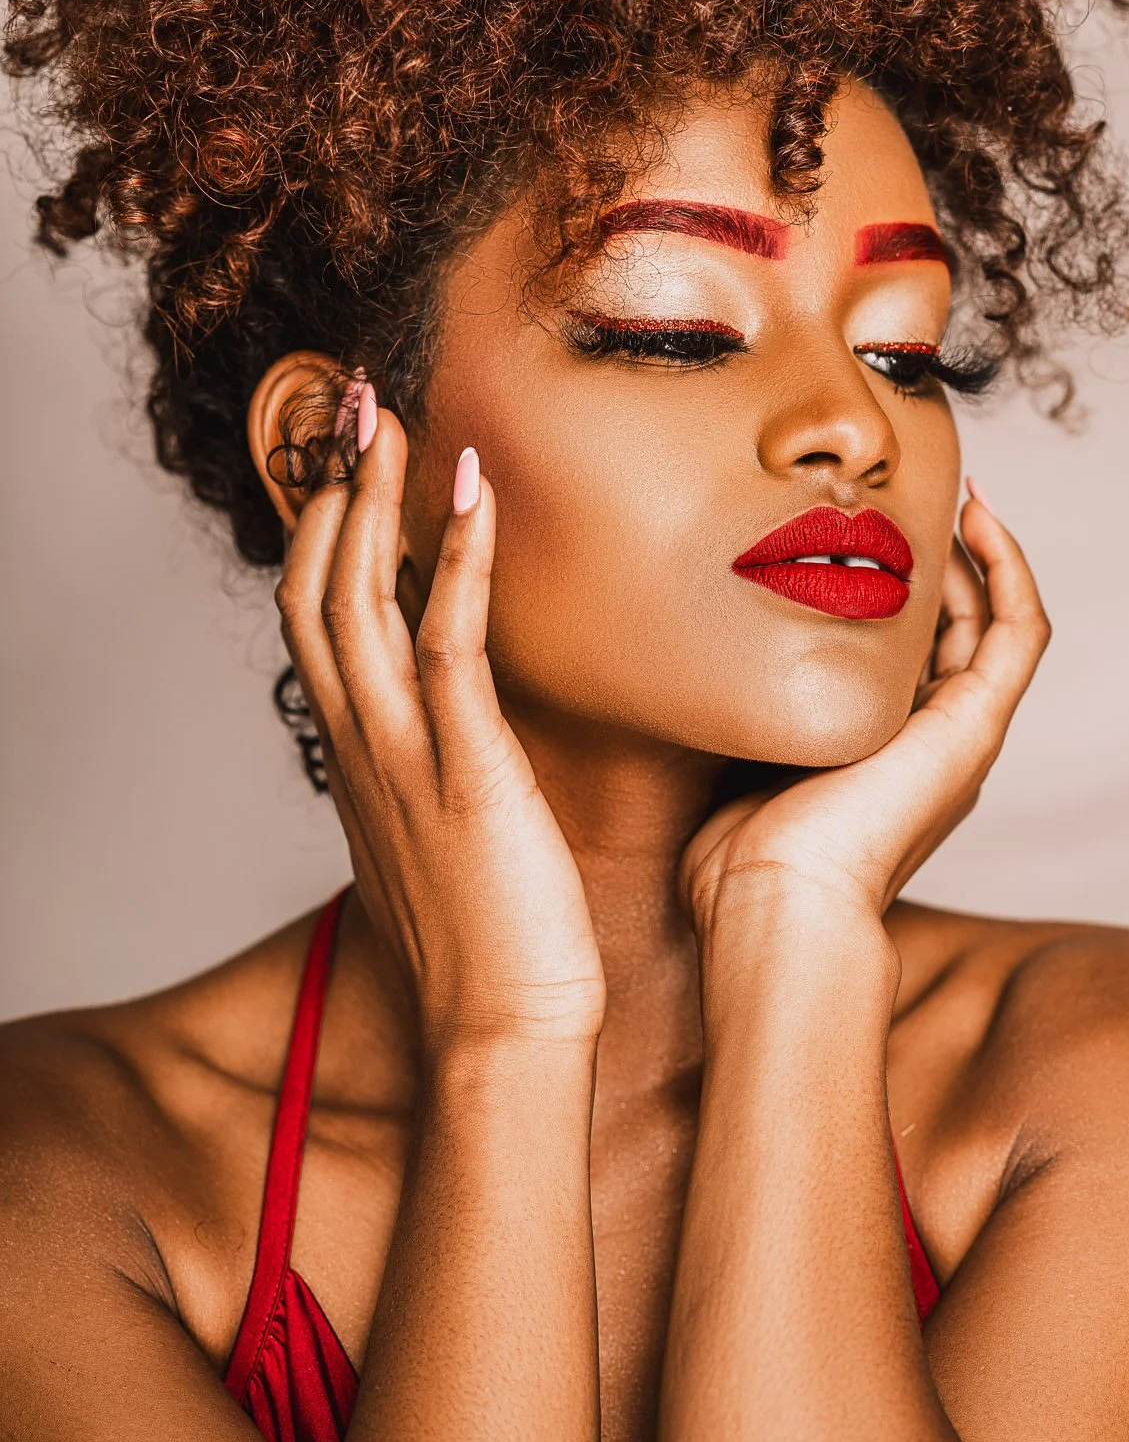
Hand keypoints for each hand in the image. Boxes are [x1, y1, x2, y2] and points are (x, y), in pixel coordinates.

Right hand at [275, 389, 605, 1048]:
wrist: (502, 1036)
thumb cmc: (490, 944)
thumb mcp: (441, 839)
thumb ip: (436, 773)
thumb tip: (463, 738)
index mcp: (357, 759)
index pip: (314, 621)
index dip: (322, 533)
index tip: (350, 461)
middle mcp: (361, 748)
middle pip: (313, 591)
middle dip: (329, 490)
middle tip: (355, 405)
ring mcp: (403, 759)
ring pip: (356, 602)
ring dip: (371, 502)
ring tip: (391, 421)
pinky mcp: (464, 772)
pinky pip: (447, 643)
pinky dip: (454, 559)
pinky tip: (473, 491)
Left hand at [679, 484, 1049, 938]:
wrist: (774, 902)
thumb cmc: (738, 857)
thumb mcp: (735, 755)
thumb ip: (735, 710)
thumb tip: (687, 655)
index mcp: (880, 751)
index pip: (906, 655)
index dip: (898, 591)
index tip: (864, 531)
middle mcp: (929, 741)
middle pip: (954, 631)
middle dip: (939, 562)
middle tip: (909, 498)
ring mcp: (959, 733)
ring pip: (993, 623)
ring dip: (978, 554)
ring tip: (952, 494)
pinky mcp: (976, 724)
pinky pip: (1020, 630)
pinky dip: (1009, 568)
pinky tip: (976, 516)